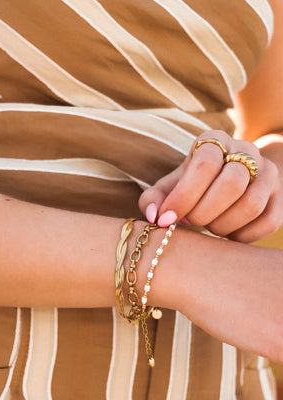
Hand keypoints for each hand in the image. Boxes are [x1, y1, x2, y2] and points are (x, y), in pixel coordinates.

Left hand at [138, 130, 282, 242]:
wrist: (228, 179)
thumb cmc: (192, 186)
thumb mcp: (169, 186)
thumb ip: (153, 199)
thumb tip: (154, 216)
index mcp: (214, 140)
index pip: (204, 163)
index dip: (183, 196)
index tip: (167, 219)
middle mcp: (246, 149)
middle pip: (231, 184)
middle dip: (204, 213)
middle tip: (191, 223)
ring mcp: (268, 172)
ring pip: (252, 204)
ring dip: (223, 225)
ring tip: (209, 227)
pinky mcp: (280, 196)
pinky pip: (269, 221)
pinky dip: (244, 236)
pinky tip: (227, 236)